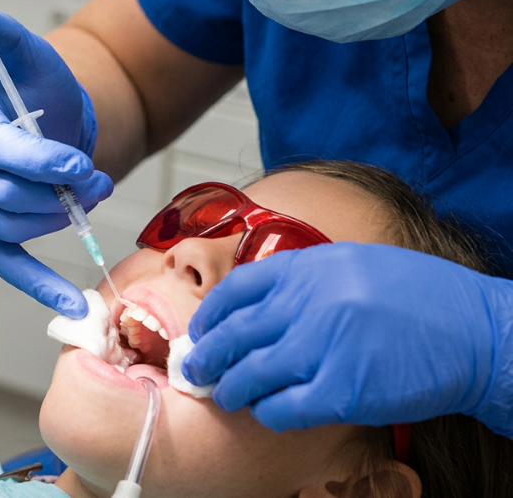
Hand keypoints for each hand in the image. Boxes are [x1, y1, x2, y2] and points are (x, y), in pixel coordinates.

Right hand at [0, 4, 111, 317]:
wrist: (36, 120)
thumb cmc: (35, 90)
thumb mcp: (30, 57)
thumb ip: (5, 36)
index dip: (39, 162)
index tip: (80, 167)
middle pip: (0, 194)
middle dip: (56, 194)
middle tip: (98, 182)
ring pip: (5, 227)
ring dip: (54, 221)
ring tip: (87, 199)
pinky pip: (3, 263)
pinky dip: (37, 284)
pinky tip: (69, 302)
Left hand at [183, 243, 512, 436]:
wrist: (480, 334)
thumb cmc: (420, 299)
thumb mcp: (355, 265)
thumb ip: (303, 280)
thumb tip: (250, 306)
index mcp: (311, 268)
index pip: (236, 291)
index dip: (210, 316)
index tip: (201, 332)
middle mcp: (312, 304)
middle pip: (233, 335)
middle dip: (208, 358)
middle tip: (197, 371)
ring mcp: (325, 348)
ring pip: (250, 375)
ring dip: (231, 390)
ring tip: (228, 395)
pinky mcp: (342, 391)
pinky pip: (281, 409)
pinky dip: (268, 413)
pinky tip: (270, 411)